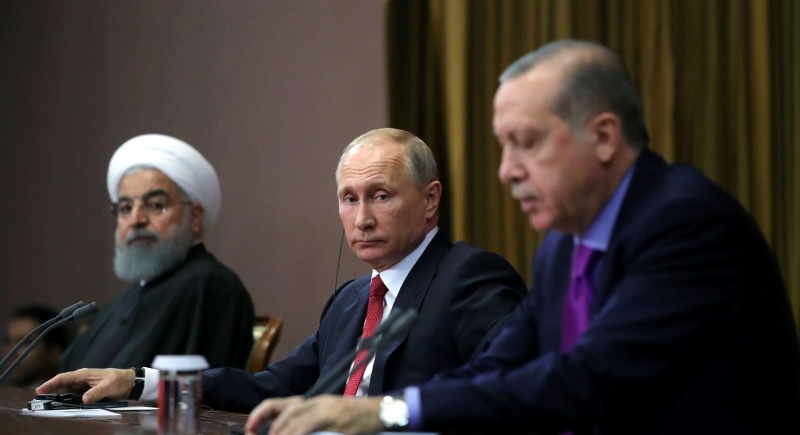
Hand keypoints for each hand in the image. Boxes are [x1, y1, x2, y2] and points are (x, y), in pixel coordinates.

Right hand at [35, 368, 134, 402]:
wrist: (128, 382)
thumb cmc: (119, 380)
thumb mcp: (108, 386)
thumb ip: (96, 393)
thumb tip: (84, 400)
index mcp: (84, 374)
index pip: (64, 378)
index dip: (51, 383)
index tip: (40, 390)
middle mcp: (81, 379)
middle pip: (62, 386)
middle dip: (50, 392)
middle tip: (39, 400)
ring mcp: (83, 386)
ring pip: (66, 392)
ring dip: (57, 397)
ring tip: (47, 405)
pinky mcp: (86, 392)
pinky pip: (73, 397)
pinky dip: (67, 401)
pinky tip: (62, 407)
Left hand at [245, 395, 382, 434]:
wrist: (381, 411)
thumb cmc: (358, 418)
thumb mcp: (330, 417)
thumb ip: (310, 423)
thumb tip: (291, 432)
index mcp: (313, 402)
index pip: (280, 404)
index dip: (261, 415)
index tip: (249, 428)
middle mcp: (316, 402)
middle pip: (284, 411)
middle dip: (266, 425)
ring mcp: (325, 409)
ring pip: (293, 419)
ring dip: (279, 431)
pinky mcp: (334, 419)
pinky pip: (307, 426)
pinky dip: (294, 433)